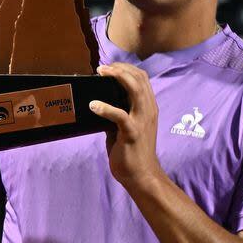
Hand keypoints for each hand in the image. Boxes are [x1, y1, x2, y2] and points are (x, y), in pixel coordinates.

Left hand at [89, 63, 164, 190]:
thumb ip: (117, 113)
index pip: (142, 78)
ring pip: (135, 90)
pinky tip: (93, 105)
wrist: (142, 176)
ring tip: (100, 74)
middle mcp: (149, 110)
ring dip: (117, 78)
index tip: (109, 66)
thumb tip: (98, 101)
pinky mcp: (133, 132)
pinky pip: (120, 115)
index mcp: (149, 107)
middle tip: (102, 68)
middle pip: (140, 78)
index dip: (126, 68)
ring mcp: (142, 120)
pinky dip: (105, 108)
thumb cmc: (131, 152)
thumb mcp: (126, 127)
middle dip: (120, 68)